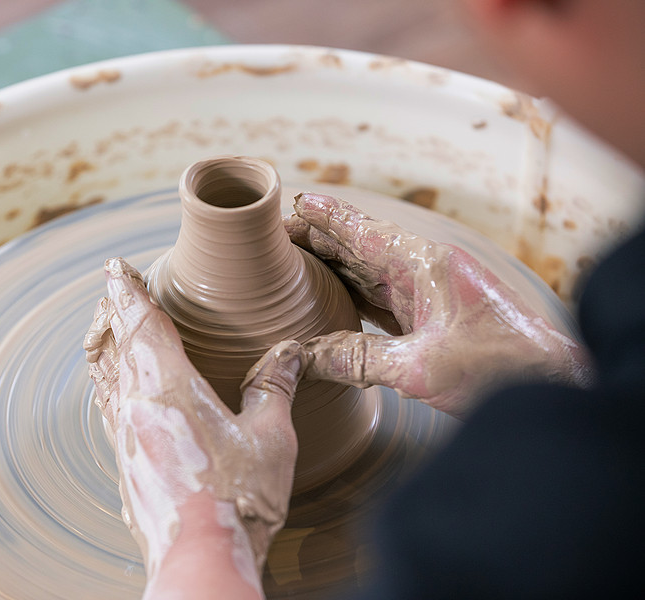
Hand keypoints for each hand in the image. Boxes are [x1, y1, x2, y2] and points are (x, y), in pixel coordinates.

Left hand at [84, 257, 304, 597]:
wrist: (201, 561)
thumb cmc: (238, 498)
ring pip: (107, 379)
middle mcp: (136, 407)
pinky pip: (111, 411)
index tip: (115, 268)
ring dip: (108, 350)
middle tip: (113, 292)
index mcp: (170, 387)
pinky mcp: (126, 466)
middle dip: (114, 314)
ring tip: (109, 334)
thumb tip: (289, 351)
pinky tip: (119, 396)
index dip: (128, 291)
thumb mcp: (271, 436)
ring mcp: (125, 439)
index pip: (142, 324)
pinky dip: (111, 387)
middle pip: (115, 347)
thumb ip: (275, 386)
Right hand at [285, 192, 591, 418]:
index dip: (326, 217)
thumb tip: (304, 358)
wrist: (553, 385)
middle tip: (277, 239)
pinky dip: (352, 297)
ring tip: (293, 264)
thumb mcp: (419, 368)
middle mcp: (424, 271)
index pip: (362, 232)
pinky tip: (330, 298)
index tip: (295, 202)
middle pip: (359, 249)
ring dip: (332, 269)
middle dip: (318, 241)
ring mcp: (429, 294)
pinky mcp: (432, 318)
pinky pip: (381, 300)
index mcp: (424, 264)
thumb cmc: (500, 369)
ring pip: (368, 274)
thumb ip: (356, 360)